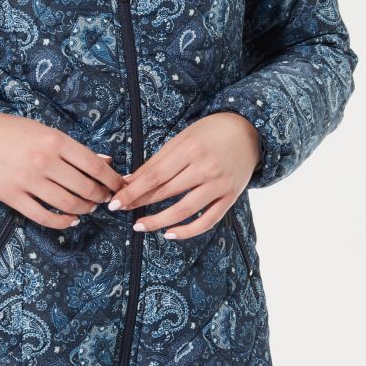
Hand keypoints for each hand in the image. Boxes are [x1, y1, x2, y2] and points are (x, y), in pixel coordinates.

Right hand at [0, 109, 125, 229]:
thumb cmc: (10, 130)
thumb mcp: (44, 130)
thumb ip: (74, 148)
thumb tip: (105, 162)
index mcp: (54, 140)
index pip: (94, 165)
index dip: (111, 179)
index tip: (119, 185)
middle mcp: (43, 161)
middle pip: (84, 187)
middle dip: (100, 196)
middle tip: (105, 198)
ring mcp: (27, 181)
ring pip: (67, 204)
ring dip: (84, 209)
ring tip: (89, 207)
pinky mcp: (13, 197)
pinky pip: (44, 217)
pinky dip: (62, 222)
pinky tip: (70, 219)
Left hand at [108, 113, 261, 238]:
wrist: (249, 132)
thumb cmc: (210, 132)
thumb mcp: (182, 138)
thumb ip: (158, 160)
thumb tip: (130, 180)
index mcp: (189, 148)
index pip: (154, 175)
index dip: (133, 191)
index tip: (115, 201)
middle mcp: (204, 167)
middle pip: (165, 192)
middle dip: (139, 203)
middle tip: (121, 211)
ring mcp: (219, 184)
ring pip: (184, 210)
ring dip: (158, 221)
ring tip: (140, 226)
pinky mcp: (230, 197)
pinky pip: (207, 221)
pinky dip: (187, 231)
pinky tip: (170, 234)